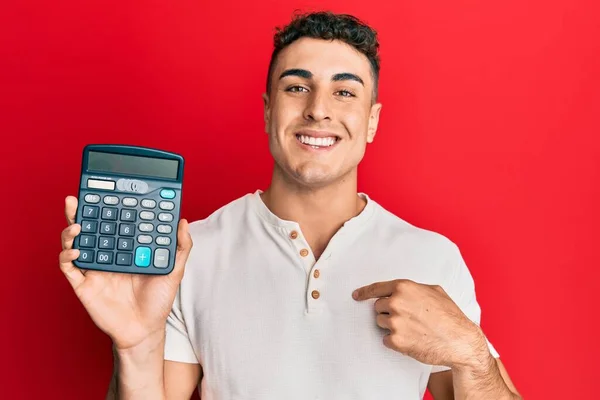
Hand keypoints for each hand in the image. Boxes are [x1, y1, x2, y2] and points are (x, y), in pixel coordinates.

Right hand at [58, 196, 192, 350]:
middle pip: (89, 228)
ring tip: (77, 222)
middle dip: (80, 211)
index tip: (108, 191)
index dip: (108, 207)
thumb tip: (182, 221)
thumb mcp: (174, 270)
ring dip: (70, 230)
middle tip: (77, 198)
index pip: (113, 222)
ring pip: (75, 243)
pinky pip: (69, 268)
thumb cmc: (158, 300)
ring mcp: (94, 269)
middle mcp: (107, 254)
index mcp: (125, 248)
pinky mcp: (84, 285)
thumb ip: (180, 247)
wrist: (145, 330)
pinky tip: (78, 249)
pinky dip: (68, 256)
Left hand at [352, 279, 488, 368]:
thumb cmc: (449, 315)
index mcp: (404, 288)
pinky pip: (385, 339)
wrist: (459, 340)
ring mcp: (394, 322)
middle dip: (388, 312)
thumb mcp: (434, 291)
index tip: (356, 296)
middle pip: (378, 307)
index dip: (364, 292)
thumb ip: (414, 288)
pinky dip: (395, 341)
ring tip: (412, 329)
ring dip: (391, 326)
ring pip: (380, 322)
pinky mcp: (396, 340)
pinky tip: (411, 339)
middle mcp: (396, 303)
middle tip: (407, 318)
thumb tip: (402, 290)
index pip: (376, 288)